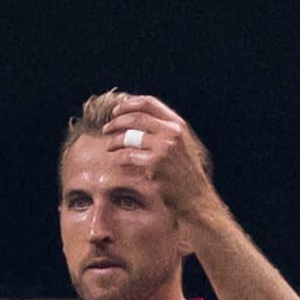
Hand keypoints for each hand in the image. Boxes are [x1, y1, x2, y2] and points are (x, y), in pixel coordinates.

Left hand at [97, 94, 219, 225]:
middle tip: (106, 129)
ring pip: (129, 136)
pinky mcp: (154, 165)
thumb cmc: (184, 172)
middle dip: (116, 122)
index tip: (115, 111)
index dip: (128, 104)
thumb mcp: (181, 144)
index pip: (149, 103)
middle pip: (136, 118)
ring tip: (108, 146)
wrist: (194, 196)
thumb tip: (136, 117)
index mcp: (177, 124)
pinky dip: (118, 157)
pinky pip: (127, 156)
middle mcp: (172, 132)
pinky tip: (115, 160)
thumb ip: (164, 130)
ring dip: (114, 141)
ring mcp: (164, 148)